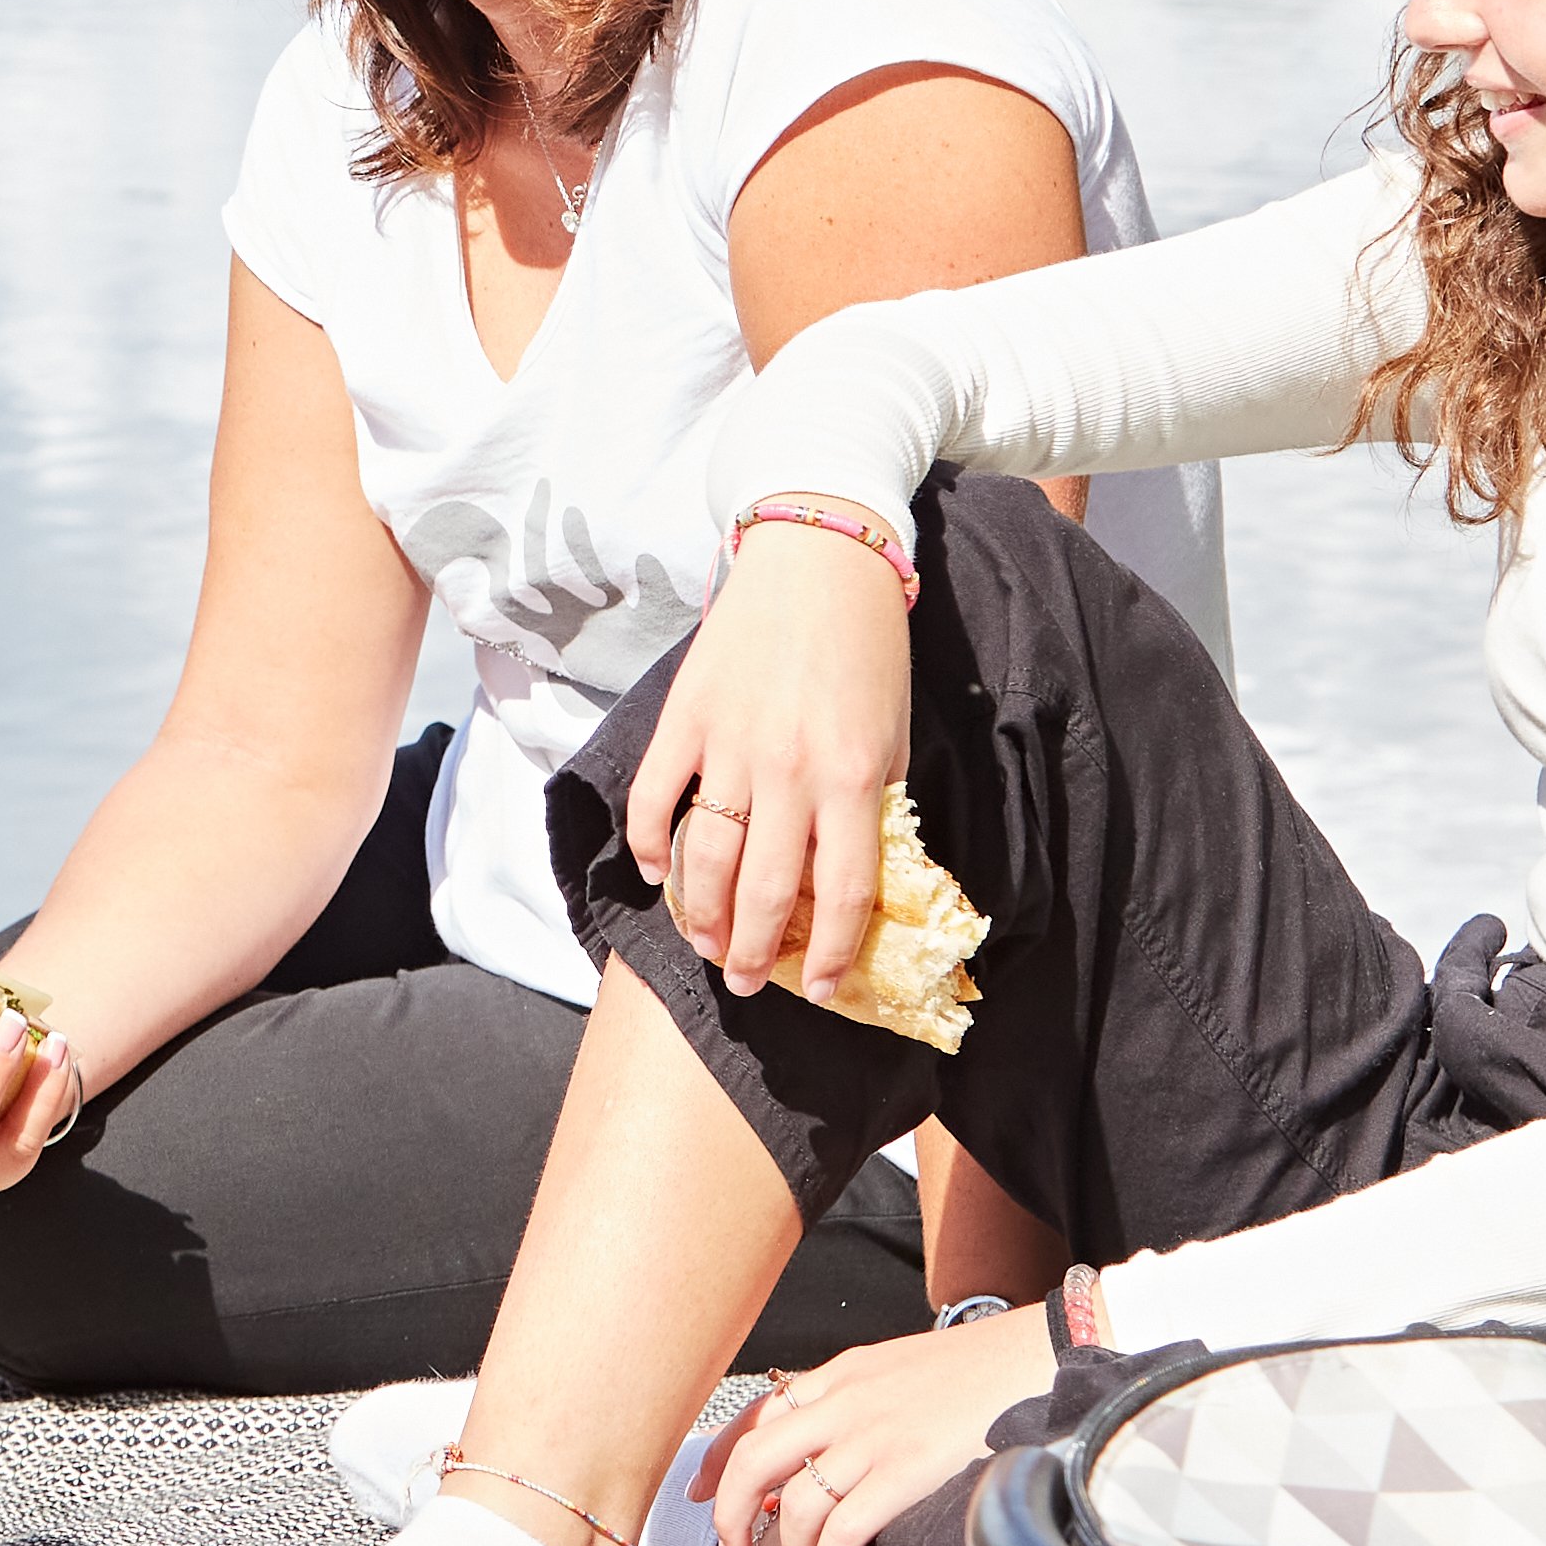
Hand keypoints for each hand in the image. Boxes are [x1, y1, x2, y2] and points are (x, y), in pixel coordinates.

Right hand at [624, 507, 915, 994]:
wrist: (819, 556)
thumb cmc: (867, 647)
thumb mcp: (896, 732)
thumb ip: (877, 805)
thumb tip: (854, 877)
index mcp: (855, 776)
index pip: (839, 892)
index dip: (826, 954)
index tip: (816, 989)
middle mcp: (791, 769)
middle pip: (763, 890)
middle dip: (752, 952)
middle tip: (743, 983)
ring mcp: (731, 743)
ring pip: (705, 857)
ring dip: (699, 914)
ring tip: (702, 943)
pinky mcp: (686, 716)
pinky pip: (657, 797)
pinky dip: (650, 845)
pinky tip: (658, 874)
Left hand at [711, 1302, 1055, 1545]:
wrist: (1036, 1357)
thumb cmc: (975, 1372)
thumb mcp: (898, 1370)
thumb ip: (855, 1403)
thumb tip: (819, 1452)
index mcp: (842, 1374)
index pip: (757, 1415)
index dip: (717, 1460)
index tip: (697, 1494)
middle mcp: (846, 1402)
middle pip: (756, 1462)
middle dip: (729, 1514)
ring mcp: (875, 1437)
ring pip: (796, 1503)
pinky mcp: (909, 1471)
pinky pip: (844, 1526)